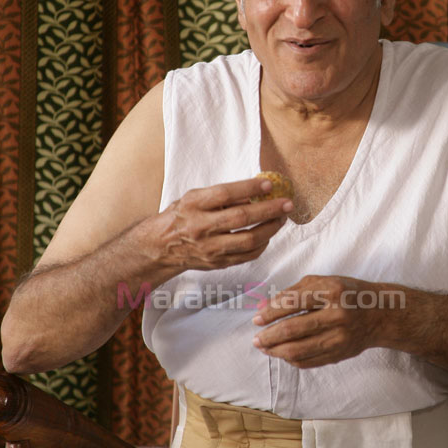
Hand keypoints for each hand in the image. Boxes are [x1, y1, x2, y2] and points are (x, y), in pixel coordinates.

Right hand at [155, 177, 291, 270]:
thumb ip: (222, 196)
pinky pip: (248, 255)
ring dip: (271, 228)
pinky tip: (268, 234)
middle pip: (241, 218)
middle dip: (269, 210)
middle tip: (287, 204)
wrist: (161, 246)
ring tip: (281, 218)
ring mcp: (209, 248)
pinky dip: (262, 244)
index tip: (269, 184)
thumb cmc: (182, 216)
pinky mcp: (217, 263)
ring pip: (249, 240)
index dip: (249, 188)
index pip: (225, 194)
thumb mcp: (194, 198)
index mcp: (193, 204)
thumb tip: (255, 192)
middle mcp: (200, 226)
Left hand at [251, 275, 388, 367]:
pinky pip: (309, 361)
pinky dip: (292, 359)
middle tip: (256, 339)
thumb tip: (263, 307)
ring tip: (265, 348)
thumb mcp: (324, 282)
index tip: (256, 319)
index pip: (292, 302)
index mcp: (332, 291)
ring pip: (299, 350)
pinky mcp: (340, 354)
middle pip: (293, 329)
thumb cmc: (348, 293)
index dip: (270, 312)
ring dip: (276, 351)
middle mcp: (337, 315)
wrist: (381, 313)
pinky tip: (283, 354)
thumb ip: (293, 292)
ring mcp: (340, 337)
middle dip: (269, 336)